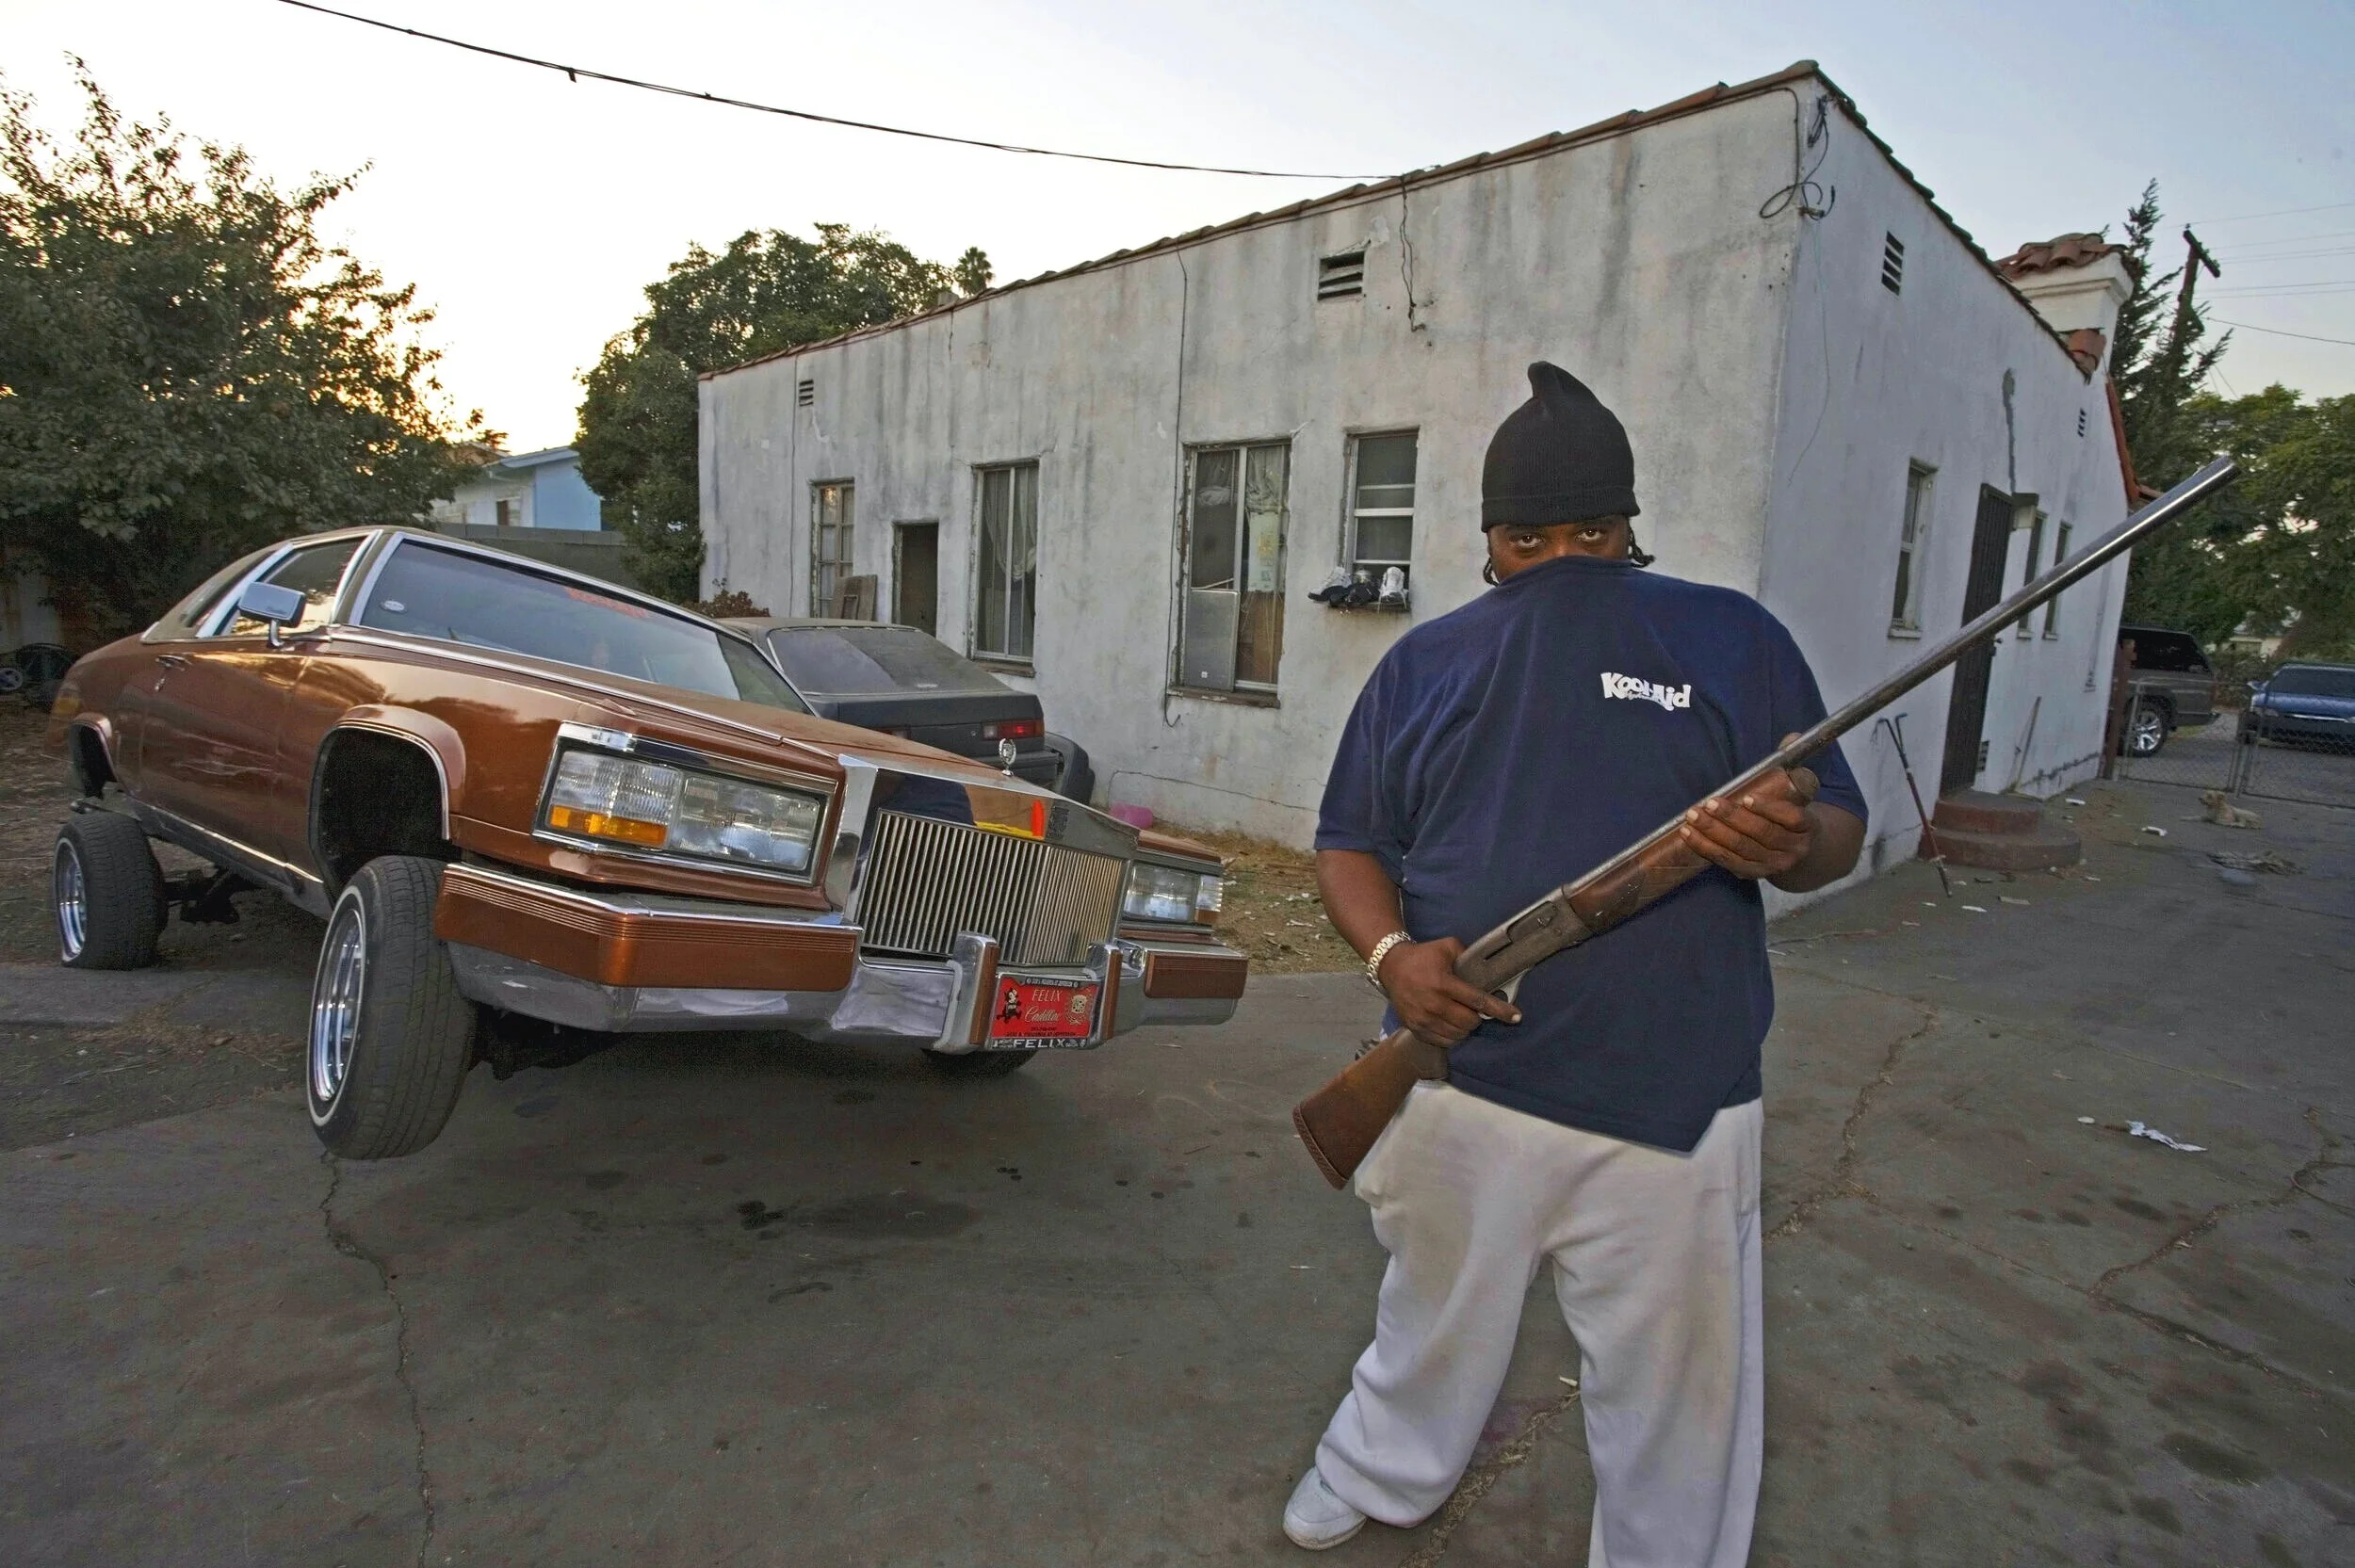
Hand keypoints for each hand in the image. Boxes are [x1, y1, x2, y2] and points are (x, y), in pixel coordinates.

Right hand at [1378, 936, 1521, 1047]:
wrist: (1390, 967)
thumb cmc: (1422, 956)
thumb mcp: (1446, 947)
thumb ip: (1468, 956)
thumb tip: (1488, 968)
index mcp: (1443, 983)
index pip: (1478, 1001)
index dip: (1500, 1010)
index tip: (1516, 1016)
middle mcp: (1433, 1004)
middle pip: (1470, 1022)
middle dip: (1478, 1017)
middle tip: (1475, 1009)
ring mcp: (1423, 1019)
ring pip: (1457, 1035)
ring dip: (1465, 1028)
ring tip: (1462, 1016)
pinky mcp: (1415, 1028)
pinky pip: (1443, 1041)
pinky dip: (1452, 1036)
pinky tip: (1451, 1025)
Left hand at [1679, 768, 1817, 879]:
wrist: (1800, 851)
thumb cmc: (1792, 814)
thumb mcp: (1800, 792)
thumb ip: (1792, 764)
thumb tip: (1791, 737)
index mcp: (1809, 827)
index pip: (1793, 818)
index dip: (1770, 809)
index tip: (1747, 797)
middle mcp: (1794, 849)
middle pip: (1761, 835)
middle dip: (1732, 819)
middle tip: (1709, 803)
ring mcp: (1773, 865)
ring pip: (1741, 850)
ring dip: (1713, 833)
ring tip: (1692, 816)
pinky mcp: (1753, 873)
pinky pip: (1727, 862)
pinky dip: (1706, 848)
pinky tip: (1689, 834)